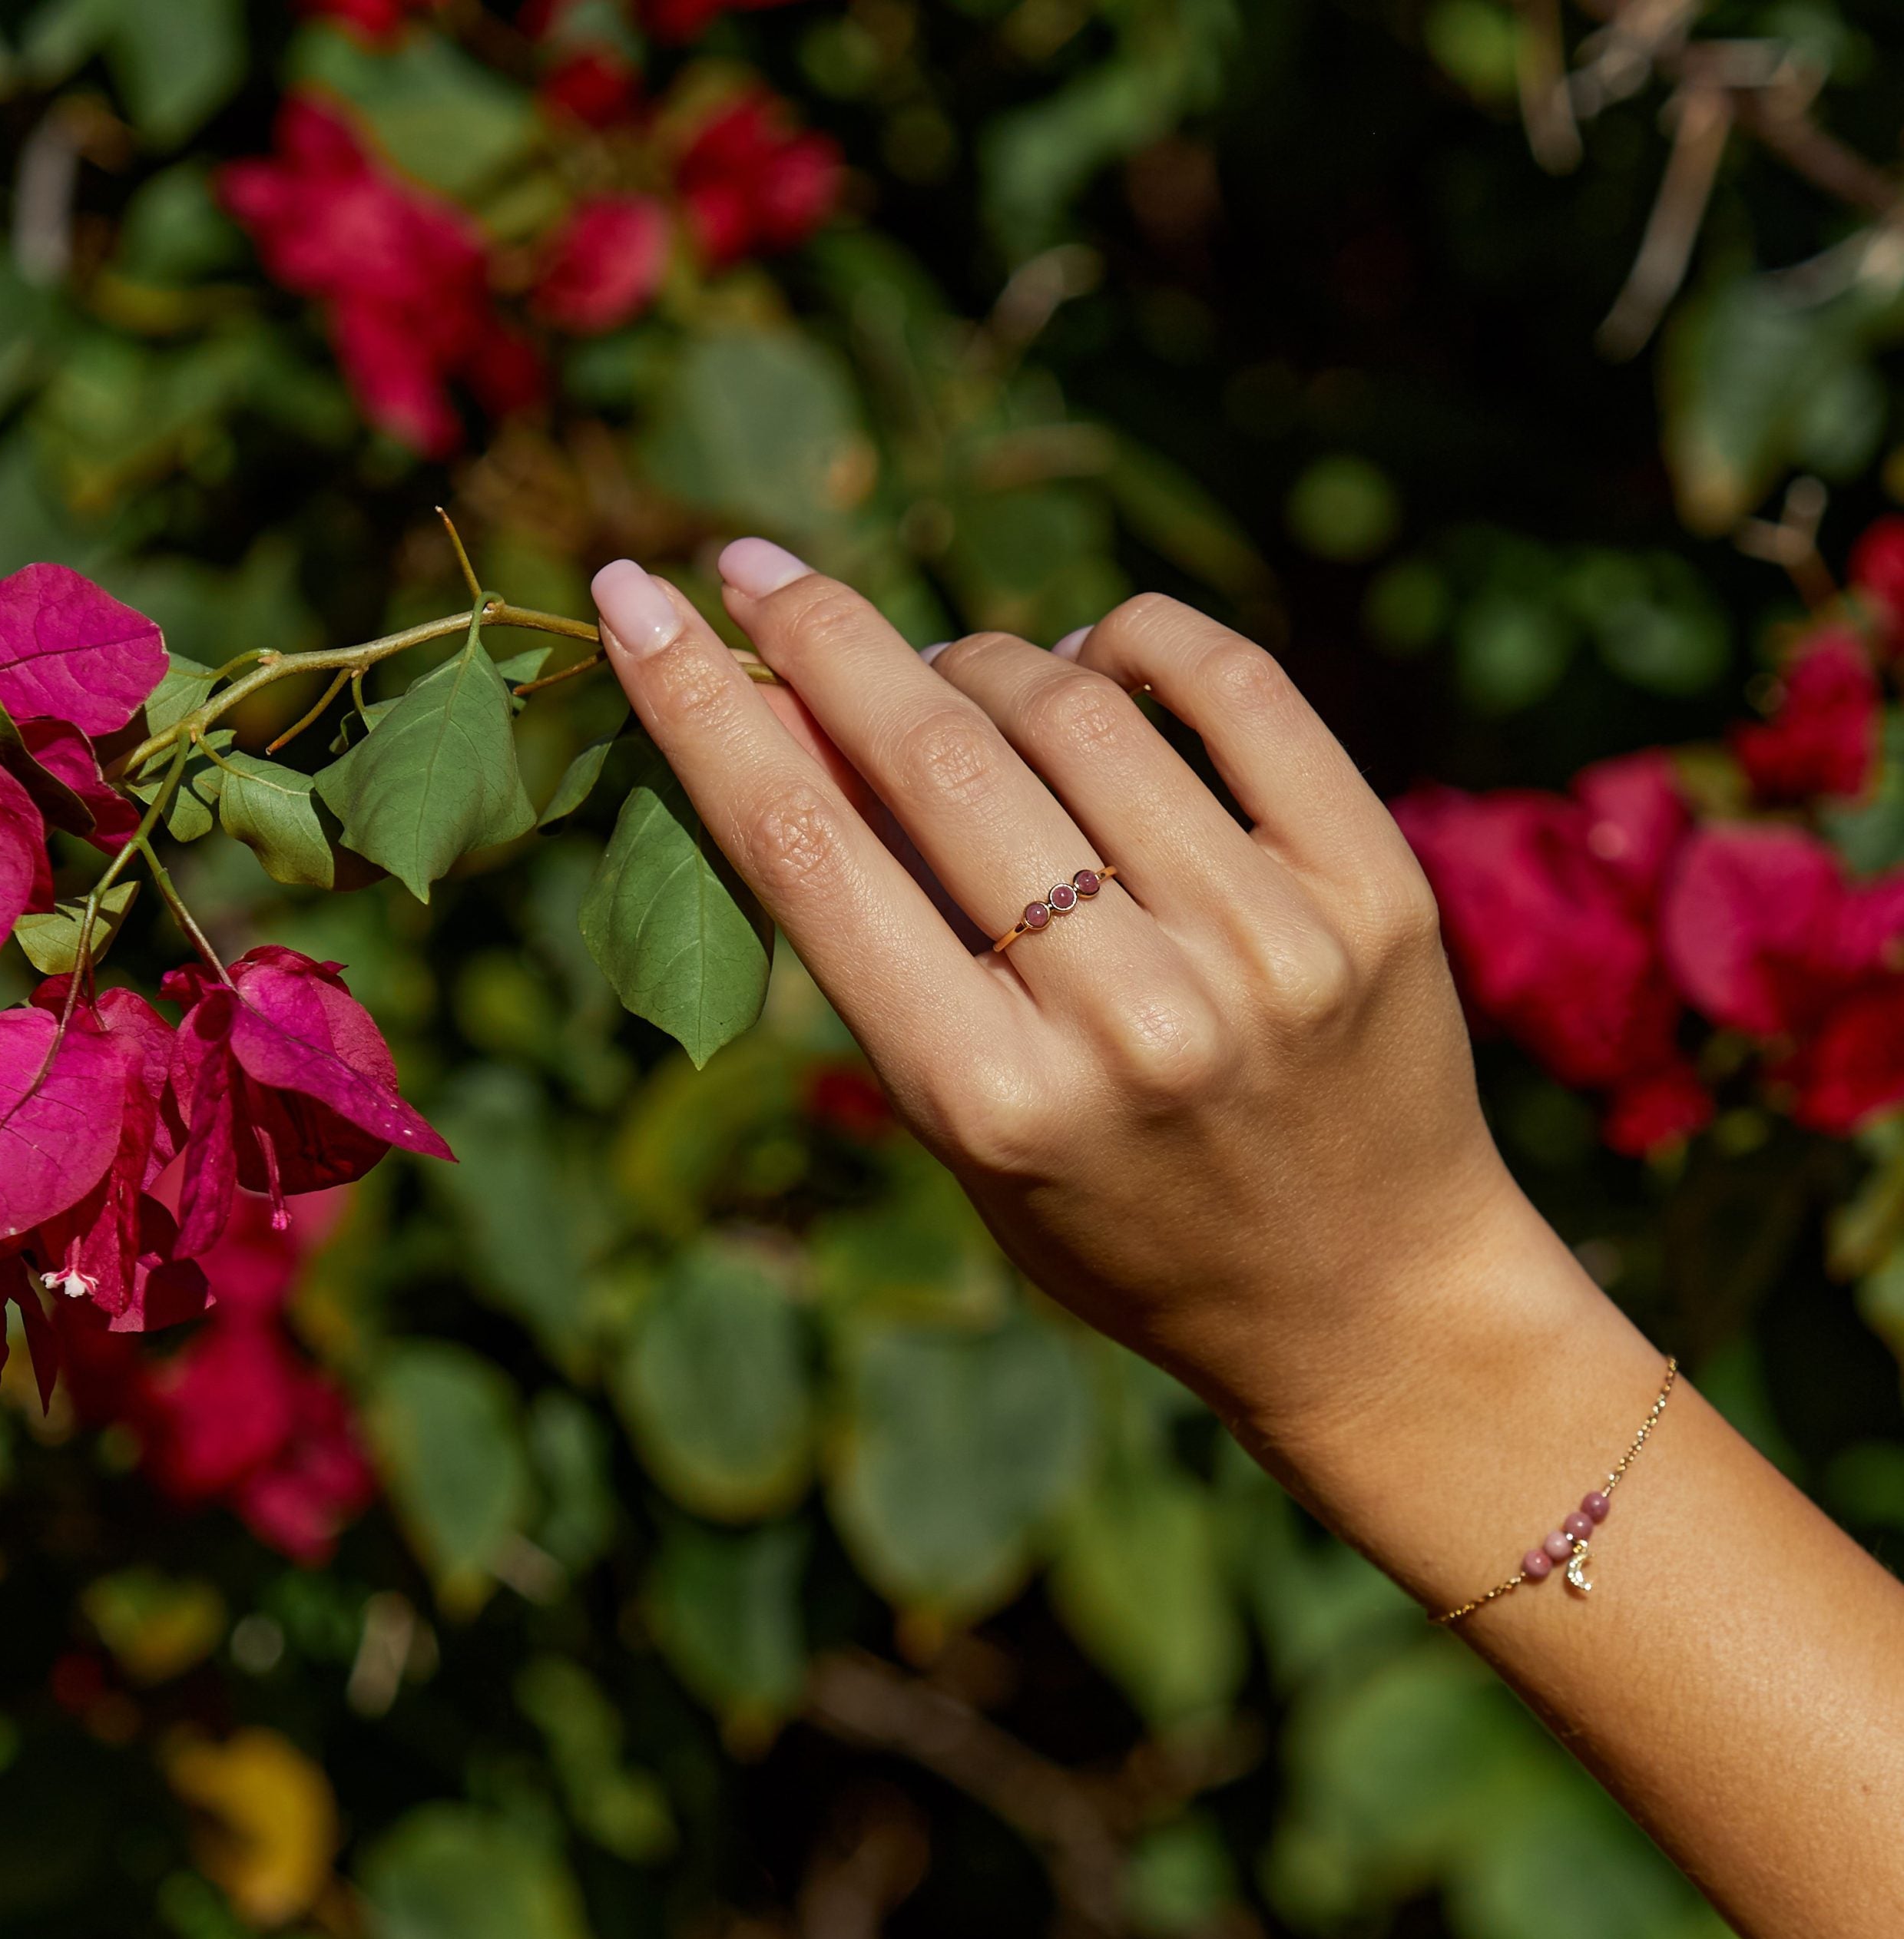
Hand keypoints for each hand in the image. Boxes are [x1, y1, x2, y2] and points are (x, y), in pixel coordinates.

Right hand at [589, 541, 1528, 1453]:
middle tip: (757, 568)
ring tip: (958, 675)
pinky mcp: (1371, 890)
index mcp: (993, 1100)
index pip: (807, 852)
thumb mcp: (971, 1129)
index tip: (635, 603)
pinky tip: (1096, 654)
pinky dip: (1137, 639)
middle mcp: (1129, 1019)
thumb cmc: (1127, 1227)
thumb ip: (886, 947)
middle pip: (932, 756)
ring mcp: (1265, 947)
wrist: (1369, 1302)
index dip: (701, 707)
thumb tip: (788, 726)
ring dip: (980, 658)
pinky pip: (1231, 687)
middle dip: (819, 634)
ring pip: (1073, 702)